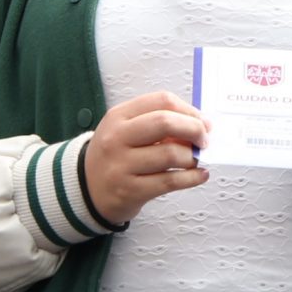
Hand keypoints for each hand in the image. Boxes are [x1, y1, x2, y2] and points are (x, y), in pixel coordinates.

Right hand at [82, 90, 208, 222]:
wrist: (87, 189)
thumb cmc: (116, 155)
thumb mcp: (127, 130)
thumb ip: (158, 123)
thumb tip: (200, 125)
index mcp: (118, 116)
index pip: (162, 101)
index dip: (189, 110)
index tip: (202, 122)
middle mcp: (117, 138)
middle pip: (165, 123)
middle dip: (194, 129)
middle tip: (204, 140)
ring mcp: (122, 165)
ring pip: (171, 154)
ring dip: (193, 157)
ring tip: (195, 160)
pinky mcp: (131, 190)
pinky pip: (171, 181)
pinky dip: (193, 178)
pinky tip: (200, 175)